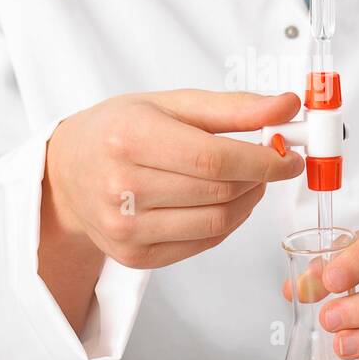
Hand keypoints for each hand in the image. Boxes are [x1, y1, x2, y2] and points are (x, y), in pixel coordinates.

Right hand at [43, 89, 304, 270]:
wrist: (67, 174)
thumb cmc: (118, 131)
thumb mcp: (169, 103)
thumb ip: (232, 107)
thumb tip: (288, 106)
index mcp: (129, 138)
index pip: (214, 158)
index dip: (263, 160)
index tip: (292, 154)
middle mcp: (122, 187)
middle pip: (219, 191)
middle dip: (259, 177)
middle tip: (272, 161)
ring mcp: (126, 228)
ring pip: (217, 222)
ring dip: (248, 201)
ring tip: (248, 180)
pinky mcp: (134, 256)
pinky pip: (203, 243)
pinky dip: (228, 222)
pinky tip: (224, 201)